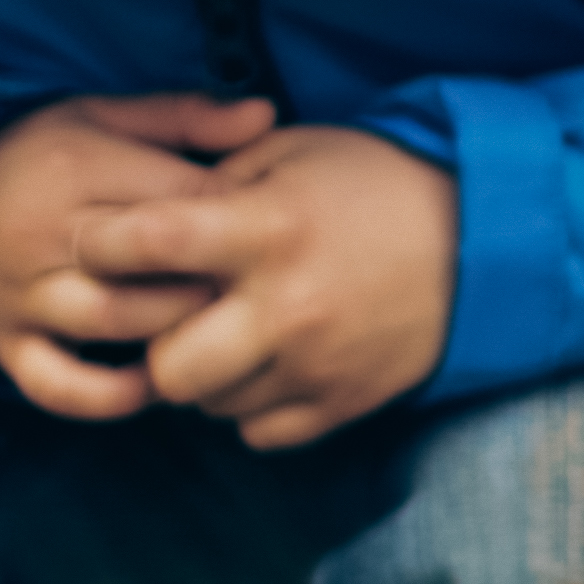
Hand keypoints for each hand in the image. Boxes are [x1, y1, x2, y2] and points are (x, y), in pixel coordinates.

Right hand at [0, 93, 271, 418]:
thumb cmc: (50, 156)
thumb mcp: (107, 118)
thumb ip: (186, 118)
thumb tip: (265, 114)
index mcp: (75, 167)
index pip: (176, 200)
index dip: (234, 221)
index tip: (269, 234)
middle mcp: (40, 232)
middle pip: (145, 263)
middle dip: (210, 277)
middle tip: (256, 289)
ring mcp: (19, 293)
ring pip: (110, 320)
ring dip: (173, 331)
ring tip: (216, 330)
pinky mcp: (4, 342)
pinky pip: (56, 384)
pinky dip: (108, 397)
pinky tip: (153, 387)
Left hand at [75, 121, 463, 448]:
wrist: (481, 239)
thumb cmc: (372, 184)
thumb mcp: (290, 152)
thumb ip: (211, 181)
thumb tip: (138, 219)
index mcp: (266, 230)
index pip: (146, 245)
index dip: (102, 246)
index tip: (102, 245)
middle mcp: (287, 306)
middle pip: (168, 368)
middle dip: (157, 344)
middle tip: (175, 315)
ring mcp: (317, 364)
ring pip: (209, 405)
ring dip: (207, 374)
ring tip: (232, 332)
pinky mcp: (344, 402)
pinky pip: (259, 431)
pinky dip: (253, 403)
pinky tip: (272, 361)